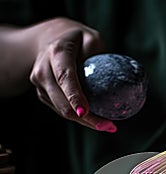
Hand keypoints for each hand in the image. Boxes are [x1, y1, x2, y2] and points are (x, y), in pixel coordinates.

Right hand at [0, 17, 115, 131]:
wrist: (51, 39)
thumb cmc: (77, 40)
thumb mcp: (91, 38)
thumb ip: (97, 55)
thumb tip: (107, 79)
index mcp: (57, 53)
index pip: (65, 77)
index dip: (74, 97)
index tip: (85, 112)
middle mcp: (43, 69)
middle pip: (63, 102)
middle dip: (86, 118)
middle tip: (109, 126)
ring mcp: (39, 84)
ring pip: (62, 111)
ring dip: (84, 122)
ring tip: (106, 126)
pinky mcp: (42, 94)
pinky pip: (61, 110)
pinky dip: (77, 117)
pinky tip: (93, 118)